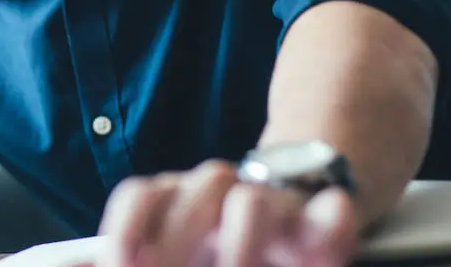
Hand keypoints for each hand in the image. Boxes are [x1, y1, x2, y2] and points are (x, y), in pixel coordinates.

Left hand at [96, 160, 357, 266]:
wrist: (295, 201)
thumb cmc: (214, 236)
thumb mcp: (162, 245)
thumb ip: (126, 253)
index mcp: (176, 197)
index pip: (143, 196)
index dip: (128, 228)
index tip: (121, 264)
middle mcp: (220, 192)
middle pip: (199, 192)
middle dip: (181, 239)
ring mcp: (272, 201)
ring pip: (255, 200)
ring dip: (243, 240)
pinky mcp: (322, 218)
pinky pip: (329, 212)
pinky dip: (328, 226)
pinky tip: (316, 249)